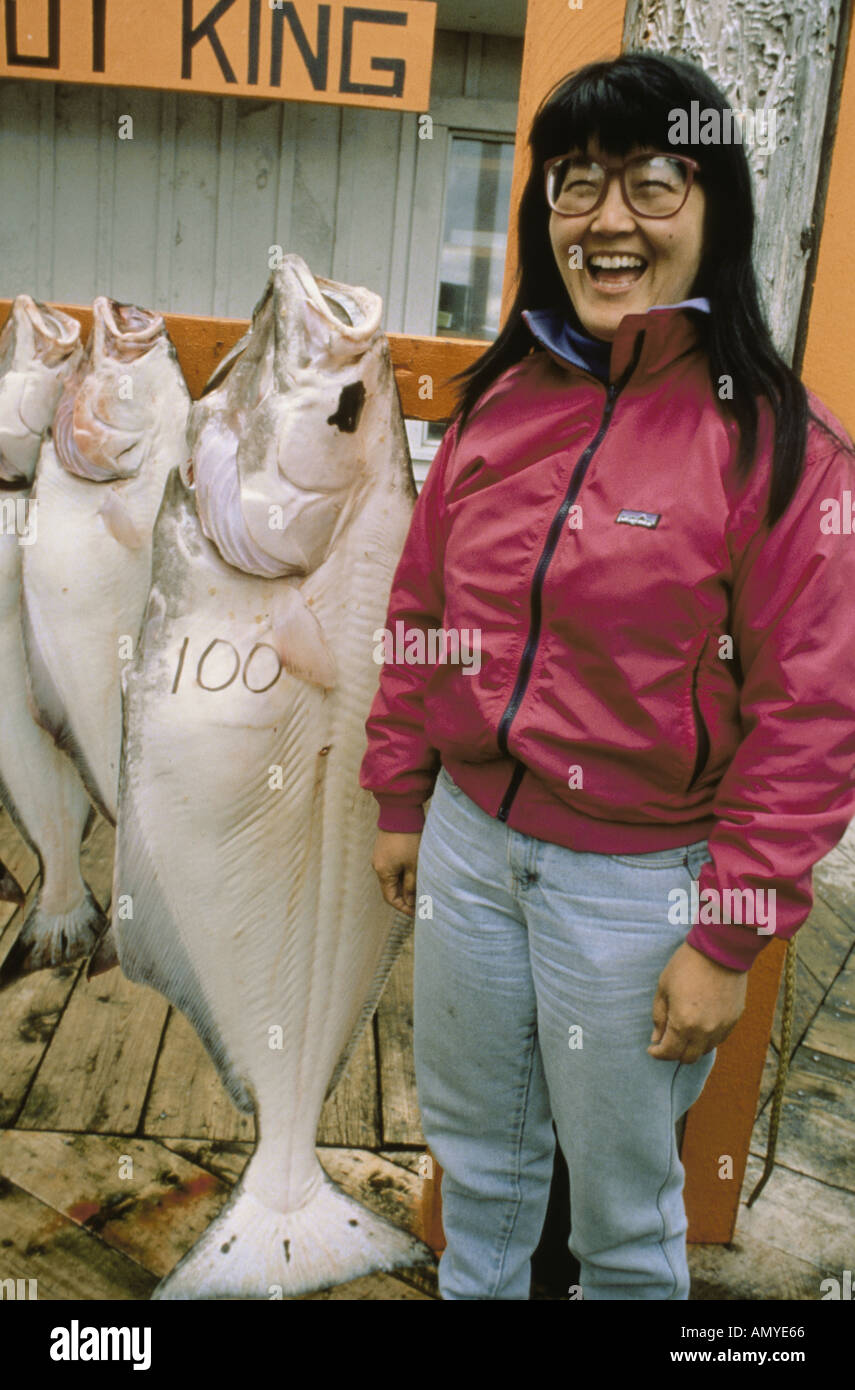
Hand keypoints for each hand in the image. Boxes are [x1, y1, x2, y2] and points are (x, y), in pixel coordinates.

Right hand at [371, 830, 421, 916]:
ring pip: (393, 878)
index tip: (418, 912)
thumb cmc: (409, 839)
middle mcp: (378, 866)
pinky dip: (403, 874)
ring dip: (405, 885)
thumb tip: (409, 901)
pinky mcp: (385, 848)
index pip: (391, 898)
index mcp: (383, 872)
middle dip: (405, 897)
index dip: (403, 907)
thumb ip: (410, 885)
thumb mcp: (413, 864)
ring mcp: (380, 856)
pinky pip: (393, 867)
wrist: (400, 812)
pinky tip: (415, 873)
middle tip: (421, 902)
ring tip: (420, 888)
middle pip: (391, 888)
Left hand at [648, 940, 746, 1062]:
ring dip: (692, 1046)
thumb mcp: (664, 988)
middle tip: (666, 1042)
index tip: (652, 1048)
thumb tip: (656, 1039)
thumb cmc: (686, 965)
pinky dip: (707, 1037)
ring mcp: (722, 1027)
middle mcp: (705, 1031)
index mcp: (684, 1023)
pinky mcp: (734, 1019)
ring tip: (683, 1031)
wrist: (720, 949)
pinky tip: (700, 1024)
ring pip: (705, 1050)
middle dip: (674, 1053)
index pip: (669, 1052)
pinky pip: (719, 1038)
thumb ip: (659, 1017)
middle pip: (688, 1058)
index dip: (657, 1053)